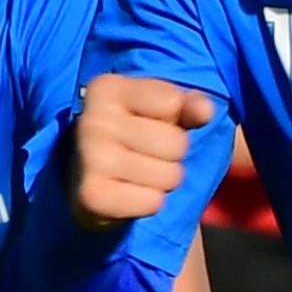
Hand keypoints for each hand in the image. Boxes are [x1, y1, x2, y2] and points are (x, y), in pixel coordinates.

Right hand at [61, 74, 213, 228]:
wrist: (86, 179)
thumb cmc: (132, 136)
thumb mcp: (159, 110)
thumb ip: (187, 105)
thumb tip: (204, 110)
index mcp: (107, 88)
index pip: (174, 102)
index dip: (172, 119)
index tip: (147, 123)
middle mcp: (94, 119)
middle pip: (177, 143)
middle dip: (171, 156)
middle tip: (143, 156)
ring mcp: (90, 157)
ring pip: (170, 176)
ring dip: (162, 181)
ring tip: (136, 175)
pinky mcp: (92, 195)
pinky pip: (153, 202)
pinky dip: (148, 203)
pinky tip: (127, 194)